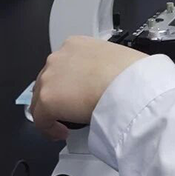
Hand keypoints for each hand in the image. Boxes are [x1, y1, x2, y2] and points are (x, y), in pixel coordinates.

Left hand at [31, 36, 146, 140]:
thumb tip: (106, 78)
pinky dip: (50, 128)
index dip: (67, 82)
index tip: (74, 92)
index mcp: (76, 44)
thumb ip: (103, 64)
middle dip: (58, 95)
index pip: (63, 64)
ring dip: (53, 111)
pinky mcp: (47, 100)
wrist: (130, 85)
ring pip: (41, 99)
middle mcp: (59, 57)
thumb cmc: (131, 73)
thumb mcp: (116, 58)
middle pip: (49, 80)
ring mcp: (50, 77)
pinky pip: (41, 119)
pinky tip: (62, 132)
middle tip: (71, 108)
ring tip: (67, 123)